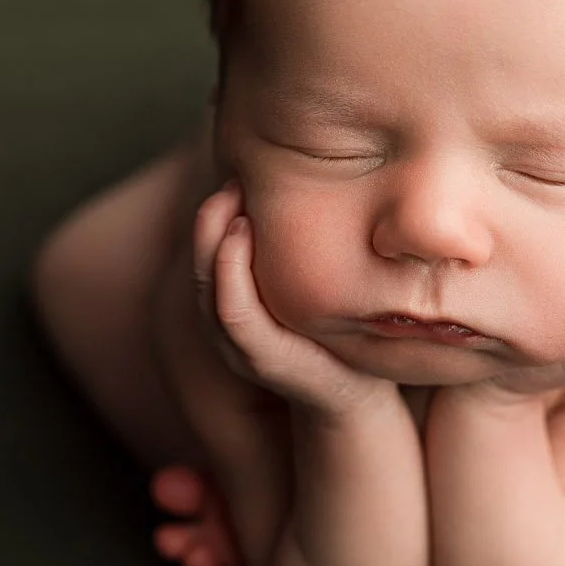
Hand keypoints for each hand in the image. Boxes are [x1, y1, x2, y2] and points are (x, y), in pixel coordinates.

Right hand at [192, 181, 395, 419]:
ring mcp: (241, 344)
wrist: (362, 394)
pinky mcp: (263, 358)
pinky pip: (233, 311)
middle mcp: (230, 323)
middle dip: (210, 216)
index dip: (217, 212)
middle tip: (231, 174)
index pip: (211, 251)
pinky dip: (230, 271)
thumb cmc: (340, 331)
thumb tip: (321, 178)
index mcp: (238, 303)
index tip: (238, 172)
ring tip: (230, 195)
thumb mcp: (314, 281)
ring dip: (214, 236)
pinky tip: (241, 234)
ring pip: (209, 283)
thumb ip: (303, 246)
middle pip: (202, 261)